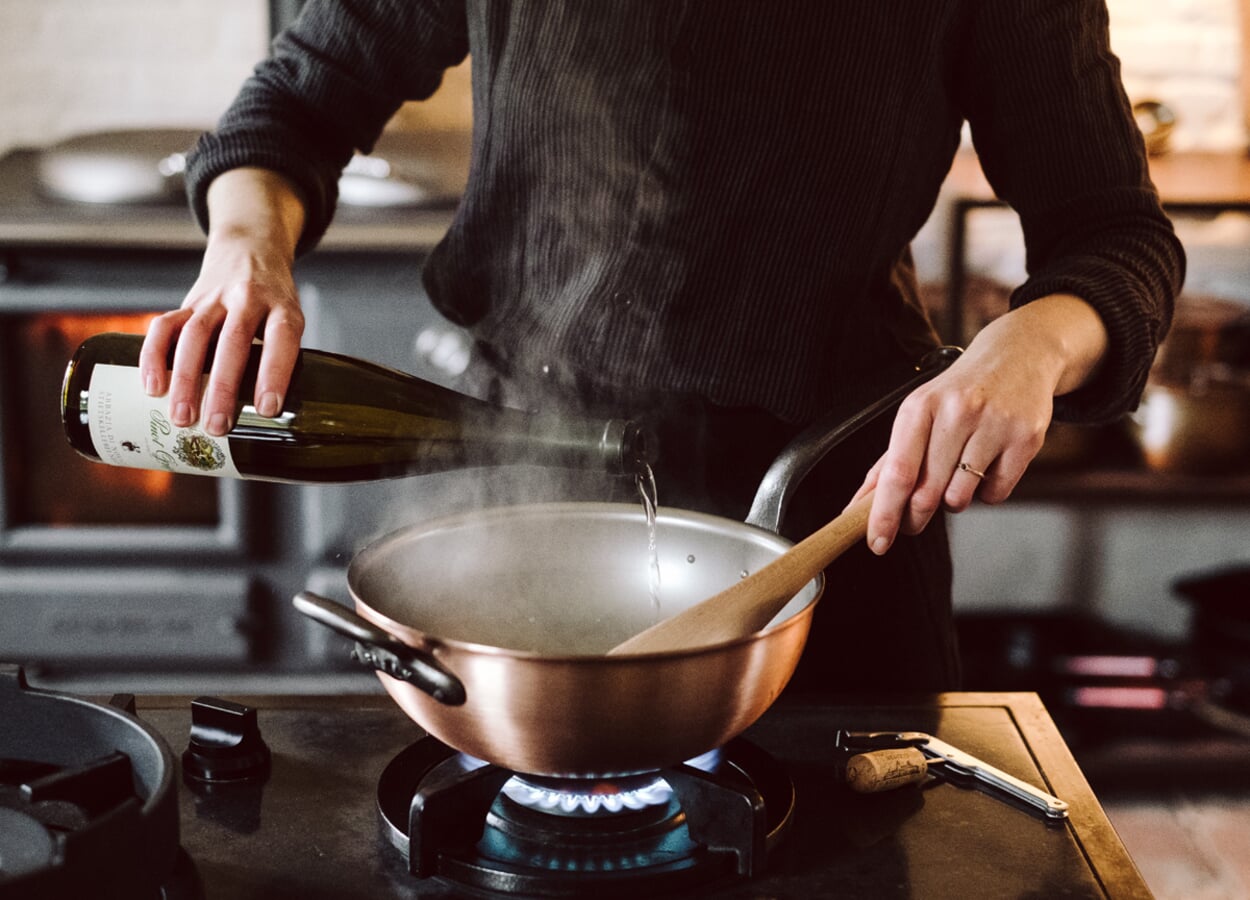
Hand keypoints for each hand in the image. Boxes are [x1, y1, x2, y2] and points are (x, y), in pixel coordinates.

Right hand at [139, 168, 306, 435]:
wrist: (250, 251)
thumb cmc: (274, 304)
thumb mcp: (290, 321)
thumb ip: (280, 359)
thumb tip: (272, 422)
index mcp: (282, 306)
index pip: (281, 337)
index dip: (274, 373)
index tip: (266, 409)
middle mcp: (248, 298)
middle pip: (233, 342)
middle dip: (222, 388)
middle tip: (215, 427)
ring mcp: (214, 298)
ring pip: (194, 336)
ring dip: (184, 379)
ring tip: (181, 418)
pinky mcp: (187, 301)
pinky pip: (165, 326)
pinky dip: (154, 356)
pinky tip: (151, 387)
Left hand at [850, 294, 1108, 553]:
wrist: (1018, 354)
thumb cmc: (958, 392)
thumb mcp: (919, 414)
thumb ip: (889, 462)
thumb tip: (858, 506)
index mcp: (920, 407)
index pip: (897, 472)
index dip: (884, 514)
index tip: (876, 543)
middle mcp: (956, 412)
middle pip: (927, 492)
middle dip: (916, 516)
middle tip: (914, 518)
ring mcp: (994, 424)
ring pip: (962, 498)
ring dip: (954, 500)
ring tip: (959, 471)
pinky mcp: (1026, 438)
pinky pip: (996, 494)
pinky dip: (987, 492)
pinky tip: (988, 465)